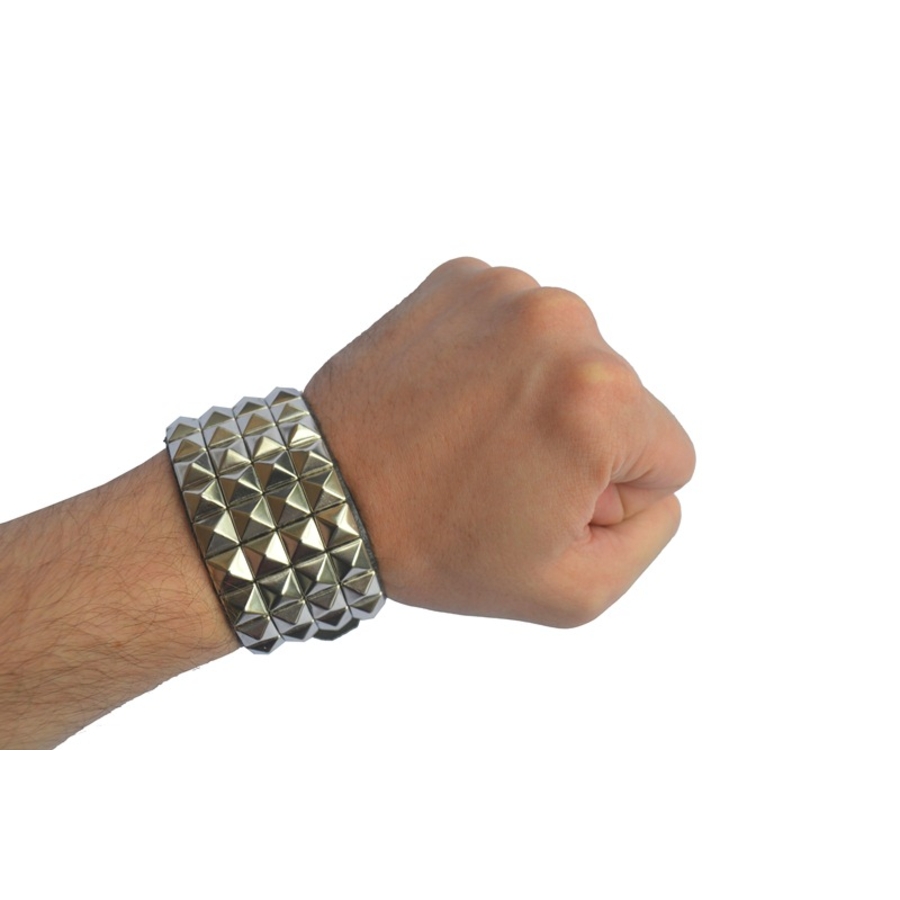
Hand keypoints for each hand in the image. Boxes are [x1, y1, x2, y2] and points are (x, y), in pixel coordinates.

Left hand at [305, 258, 694, 626]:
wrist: (323, 492)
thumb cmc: (440, 546)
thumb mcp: (570, 592)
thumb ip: (650, 536)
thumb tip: (656, 485)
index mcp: (601, 402)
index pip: (671, 455)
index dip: (613, 496)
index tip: (542, 502)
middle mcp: (566, 325)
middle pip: (624, 402)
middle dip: (579, 442)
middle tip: (499, 473)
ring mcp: (510, 291)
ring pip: (576, 360)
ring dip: (541, 397)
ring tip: (474, 434)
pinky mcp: (465, 276)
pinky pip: (523, 326)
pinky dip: (500, 360)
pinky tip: (456, 395)